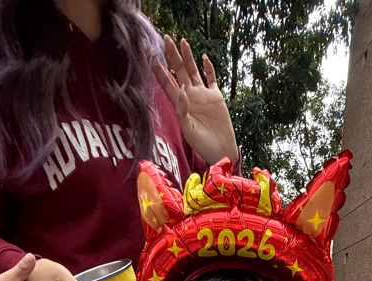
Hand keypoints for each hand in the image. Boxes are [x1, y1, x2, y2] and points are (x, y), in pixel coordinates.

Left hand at [154, 37, 238, 166]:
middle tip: (165, 39)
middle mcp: (190, 96)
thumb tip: (182, 90)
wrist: (221, 150)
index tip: (150, 55)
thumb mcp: (189, 130)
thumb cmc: (202, 144)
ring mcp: (203, 95)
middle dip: (172, 56)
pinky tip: (203, 57)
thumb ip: (183, 110)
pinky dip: (208, 68)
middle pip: (178, 71)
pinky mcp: (215, 96)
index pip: (166, 83)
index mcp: (180, 104)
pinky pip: (211, 78)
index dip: (158, 69)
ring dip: (188, 57)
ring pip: (193, 71)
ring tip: (182, 41)